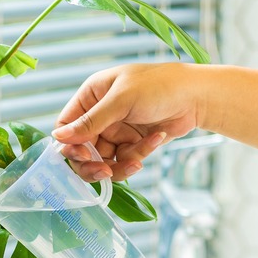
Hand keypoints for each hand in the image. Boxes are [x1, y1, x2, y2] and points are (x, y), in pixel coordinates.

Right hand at [52, 63, 201, 180]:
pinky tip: (155, 140)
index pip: (66, 126)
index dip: (69, 144)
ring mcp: (116, 131)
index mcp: (91, 97)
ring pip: (103, 160)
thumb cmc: (159, 86)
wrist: (198, 95)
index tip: (82, 155)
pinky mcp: (132, 144)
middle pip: (82, 149)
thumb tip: (58, 137)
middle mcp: (99, 115)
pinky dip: (137, 157)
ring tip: (134, 164)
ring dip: (117, 166)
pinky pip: (124, 160)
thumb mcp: (121, 101)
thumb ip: (90, 122)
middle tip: (104, 171)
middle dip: (92, 163)